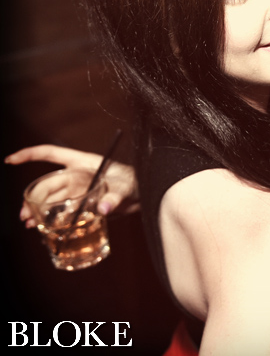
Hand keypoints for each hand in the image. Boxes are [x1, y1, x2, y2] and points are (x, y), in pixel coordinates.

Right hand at [7, 144, 138, 226]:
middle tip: (25, 215)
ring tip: (30, 224)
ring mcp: (77, 190)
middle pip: (47, 184)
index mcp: (81, 163)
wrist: (143, 196)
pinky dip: (52, 219)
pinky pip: (62, 211)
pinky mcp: (81, 204)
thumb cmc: (135, 183)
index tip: (10, 160)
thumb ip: (114, 198)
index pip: (50, 153)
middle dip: (33, 198)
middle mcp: (76, 176)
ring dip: (39, 211)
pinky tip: (44, 229)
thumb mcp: (126, 187)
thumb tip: (103, 209)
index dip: (30, 154)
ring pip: (51, 199)